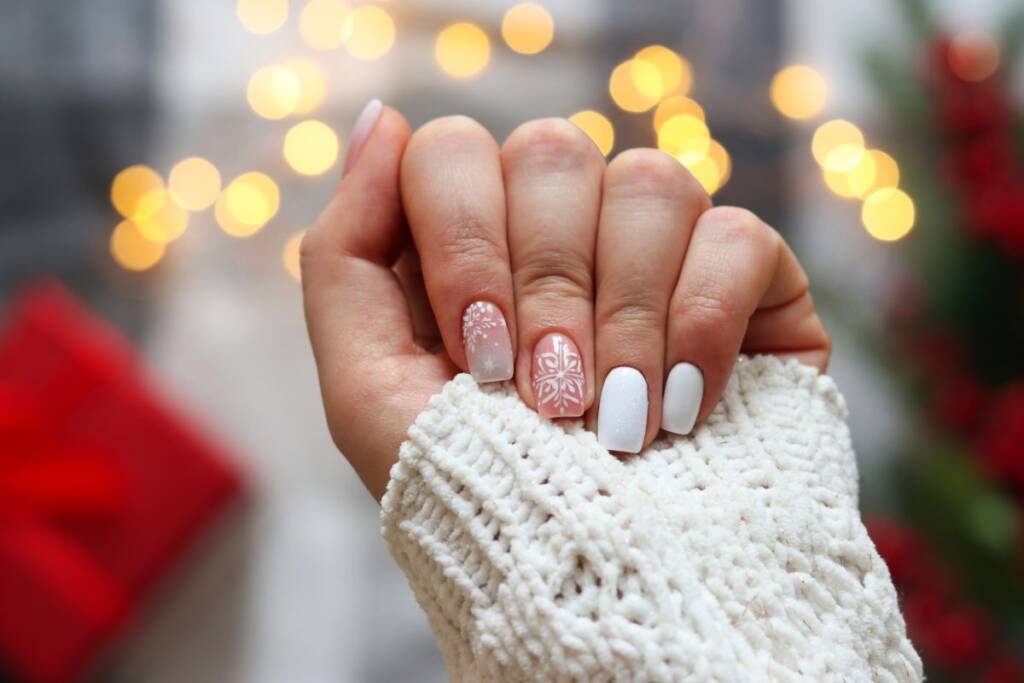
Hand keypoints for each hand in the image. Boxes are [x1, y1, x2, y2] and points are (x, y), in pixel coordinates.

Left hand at [301, 103, 829, 499]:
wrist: (604, 593)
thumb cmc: (480, 500)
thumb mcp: (368, 391)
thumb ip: (346, 254)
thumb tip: (381, 119)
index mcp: (473, 246)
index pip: (454, 151)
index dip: (464, 240)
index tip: (479, 360)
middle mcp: (564, 232)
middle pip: (552, 149)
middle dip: (544, 285)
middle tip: (548, 396)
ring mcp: (658, 253)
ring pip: (649, 179)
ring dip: (620, 316)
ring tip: (616, 423)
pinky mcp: (748, 284)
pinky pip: (738, 235)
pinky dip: (703, 326)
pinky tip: (684, 410)